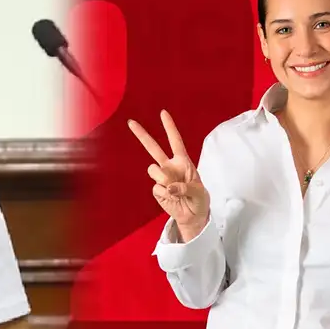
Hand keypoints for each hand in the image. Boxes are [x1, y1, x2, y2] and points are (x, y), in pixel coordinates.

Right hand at [128, 110, 210, 239]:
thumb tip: (169, 186)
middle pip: (153, 148)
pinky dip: (164, 194)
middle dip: (142, 135)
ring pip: (153, 170)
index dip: (169, 127)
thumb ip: (185, 187)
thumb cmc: (199, 199)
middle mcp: (170, 166)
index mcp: (183, 162)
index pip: (175, 141)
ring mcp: (162, 178)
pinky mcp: (157, 190)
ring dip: (163, 178)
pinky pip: (156, 188)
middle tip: (130, 122)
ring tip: (174, 190)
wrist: (192, 215)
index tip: (163, 113)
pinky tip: (172, 198)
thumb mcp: (199, 192)